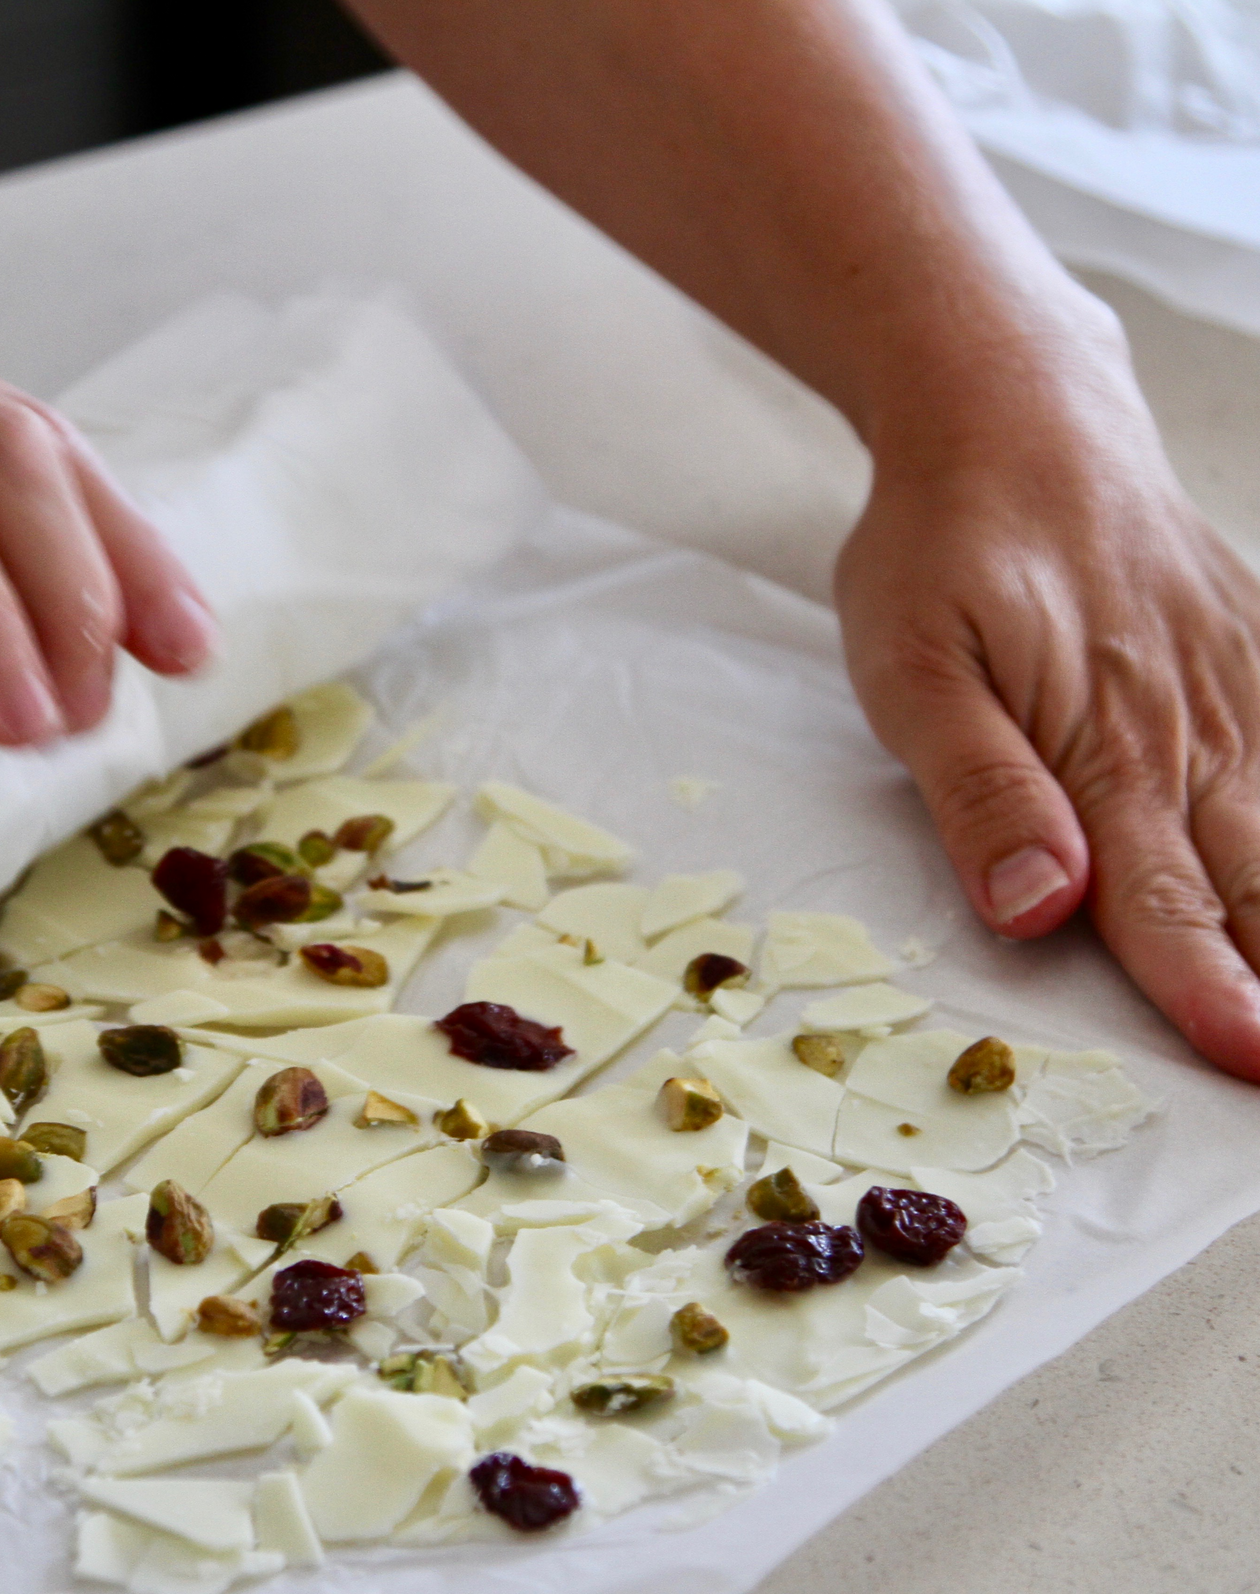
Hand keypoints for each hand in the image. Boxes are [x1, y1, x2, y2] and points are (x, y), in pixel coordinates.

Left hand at [836, 334, 1259, 1078]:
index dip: (1207, 993)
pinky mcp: (1254, 652)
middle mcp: (1191, 732)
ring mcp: (1237, 689)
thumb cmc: (942, 549)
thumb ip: (979, 790)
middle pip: (1258, 884)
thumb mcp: (911, 670)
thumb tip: (1042, 905)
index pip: (1162, 903)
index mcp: (1099, 752)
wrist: (1013, 417)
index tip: (1250, 1066)